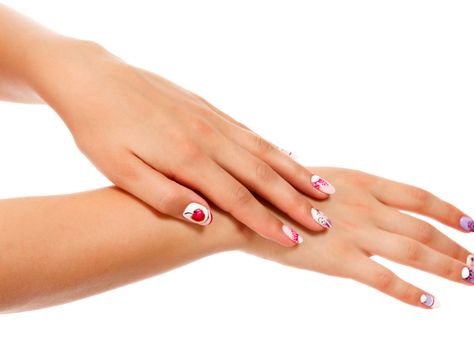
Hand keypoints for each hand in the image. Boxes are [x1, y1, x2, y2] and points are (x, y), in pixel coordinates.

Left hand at [30, 39, 334, 245]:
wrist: (92, 77)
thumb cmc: (100, 128)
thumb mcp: (119, 169)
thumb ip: (164, 195)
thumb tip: (205, 217)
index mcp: (187, 157)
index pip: (237, 198)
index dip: (266, 221)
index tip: (293, 239)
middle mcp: (208, 137)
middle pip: (262, 174)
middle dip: (294, 201)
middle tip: (323, 220)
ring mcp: (212, 120)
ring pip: (263, 150)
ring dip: (295, 173)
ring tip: (323, 190)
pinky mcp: (209, 108)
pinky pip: (250, 132)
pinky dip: (275, 148)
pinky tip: (289, 157)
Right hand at [238, 167, 473, 307]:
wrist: (245, 208)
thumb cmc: (276, 193)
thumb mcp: (319, 180)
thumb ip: (345, 190)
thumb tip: (361, 199)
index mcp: (362, 181)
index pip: (419, 196)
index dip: (449, 211)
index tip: (470, 223)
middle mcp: (366, 205)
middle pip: (425, 228)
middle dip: (457, 246)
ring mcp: (356, 232)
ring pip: (416, 251)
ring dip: (449, 266)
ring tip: (471, 278)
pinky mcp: (341, 260)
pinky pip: (386, 279)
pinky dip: (412, 293)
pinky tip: (431, 303)